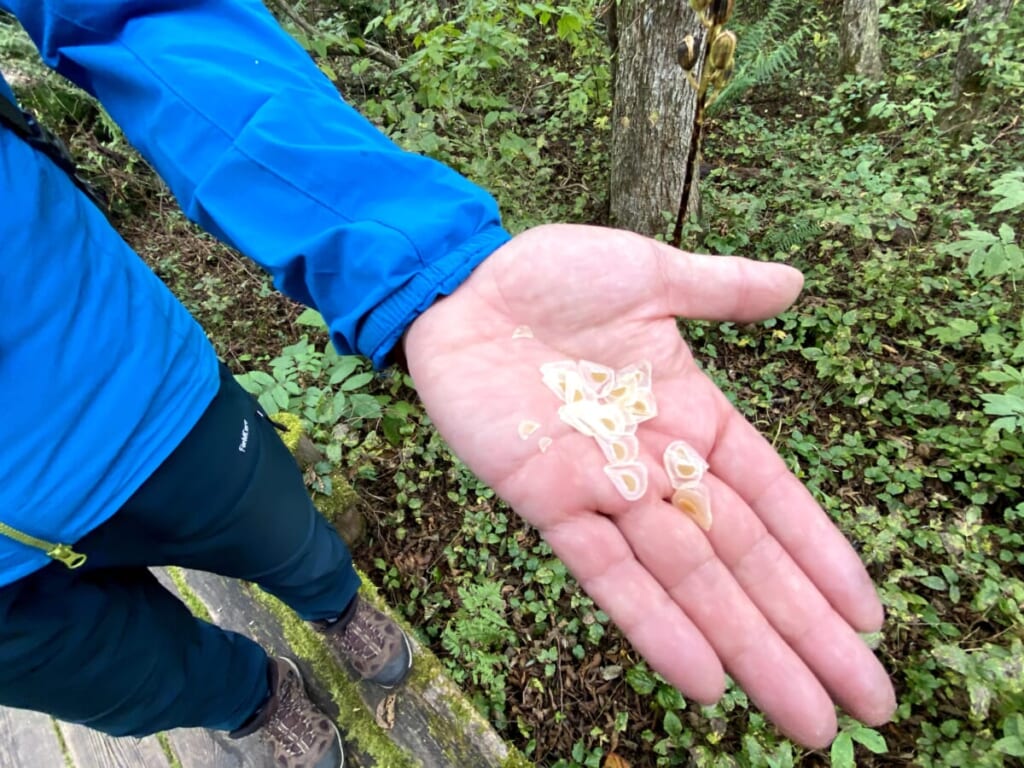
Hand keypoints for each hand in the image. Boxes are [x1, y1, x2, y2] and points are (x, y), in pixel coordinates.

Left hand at [403, 224, 895, 747]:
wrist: (459, 284)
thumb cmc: (549, 275)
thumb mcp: (649, 273)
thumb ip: (721, 289)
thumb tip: (798, 283)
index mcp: (691, 414)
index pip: (771, 499)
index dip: (819, 556)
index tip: (868, 618)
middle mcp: (656, 465)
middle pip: (742, 559)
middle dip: (802, 629)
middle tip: (864, 703)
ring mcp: (603, 489)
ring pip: (687, 581)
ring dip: (746, 648)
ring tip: (803, 715)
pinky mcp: (546, 502)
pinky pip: (606, 574)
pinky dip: (654, 626)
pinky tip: (704, 679)